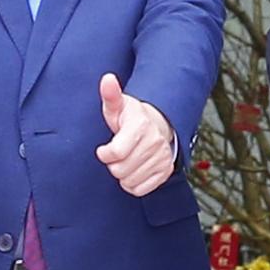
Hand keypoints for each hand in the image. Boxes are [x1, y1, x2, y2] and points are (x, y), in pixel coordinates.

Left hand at [96, 71, 176, 195]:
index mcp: (140, 126)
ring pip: (129, 181)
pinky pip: (140, 190)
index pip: (116, 152)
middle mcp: (154, 142)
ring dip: (123, 174)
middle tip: (117, 155)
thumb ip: (110, 95)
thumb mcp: (118, 106)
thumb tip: (107, 79)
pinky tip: (133, 170)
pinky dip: (133, 184)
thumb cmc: (131, 118)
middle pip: (120, 170)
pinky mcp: (165, 171)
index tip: (104, 149)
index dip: (105, 154)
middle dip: (113, 164)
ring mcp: (162, 158)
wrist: (159, 125)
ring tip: (125, 161)